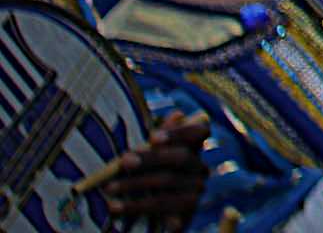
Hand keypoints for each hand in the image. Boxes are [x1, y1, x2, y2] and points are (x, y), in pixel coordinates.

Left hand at [98, 112, 210, 228]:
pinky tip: (116, 208)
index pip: (201, 130)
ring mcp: (197, 189)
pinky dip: (136, 206)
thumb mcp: (147, 160)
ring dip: (135, 184)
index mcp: (193, 149)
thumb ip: (158, 141)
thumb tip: (178, 113)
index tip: (153, 138)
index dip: (180, 132)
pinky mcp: (188, 210)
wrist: (144, 224)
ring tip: (109, 189)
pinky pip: (162, 205)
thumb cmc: (142, 183)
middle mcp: (200, 167)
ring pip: (169, 181)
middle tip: (123, 162)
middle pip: (181, 156)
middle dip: (150, 158)